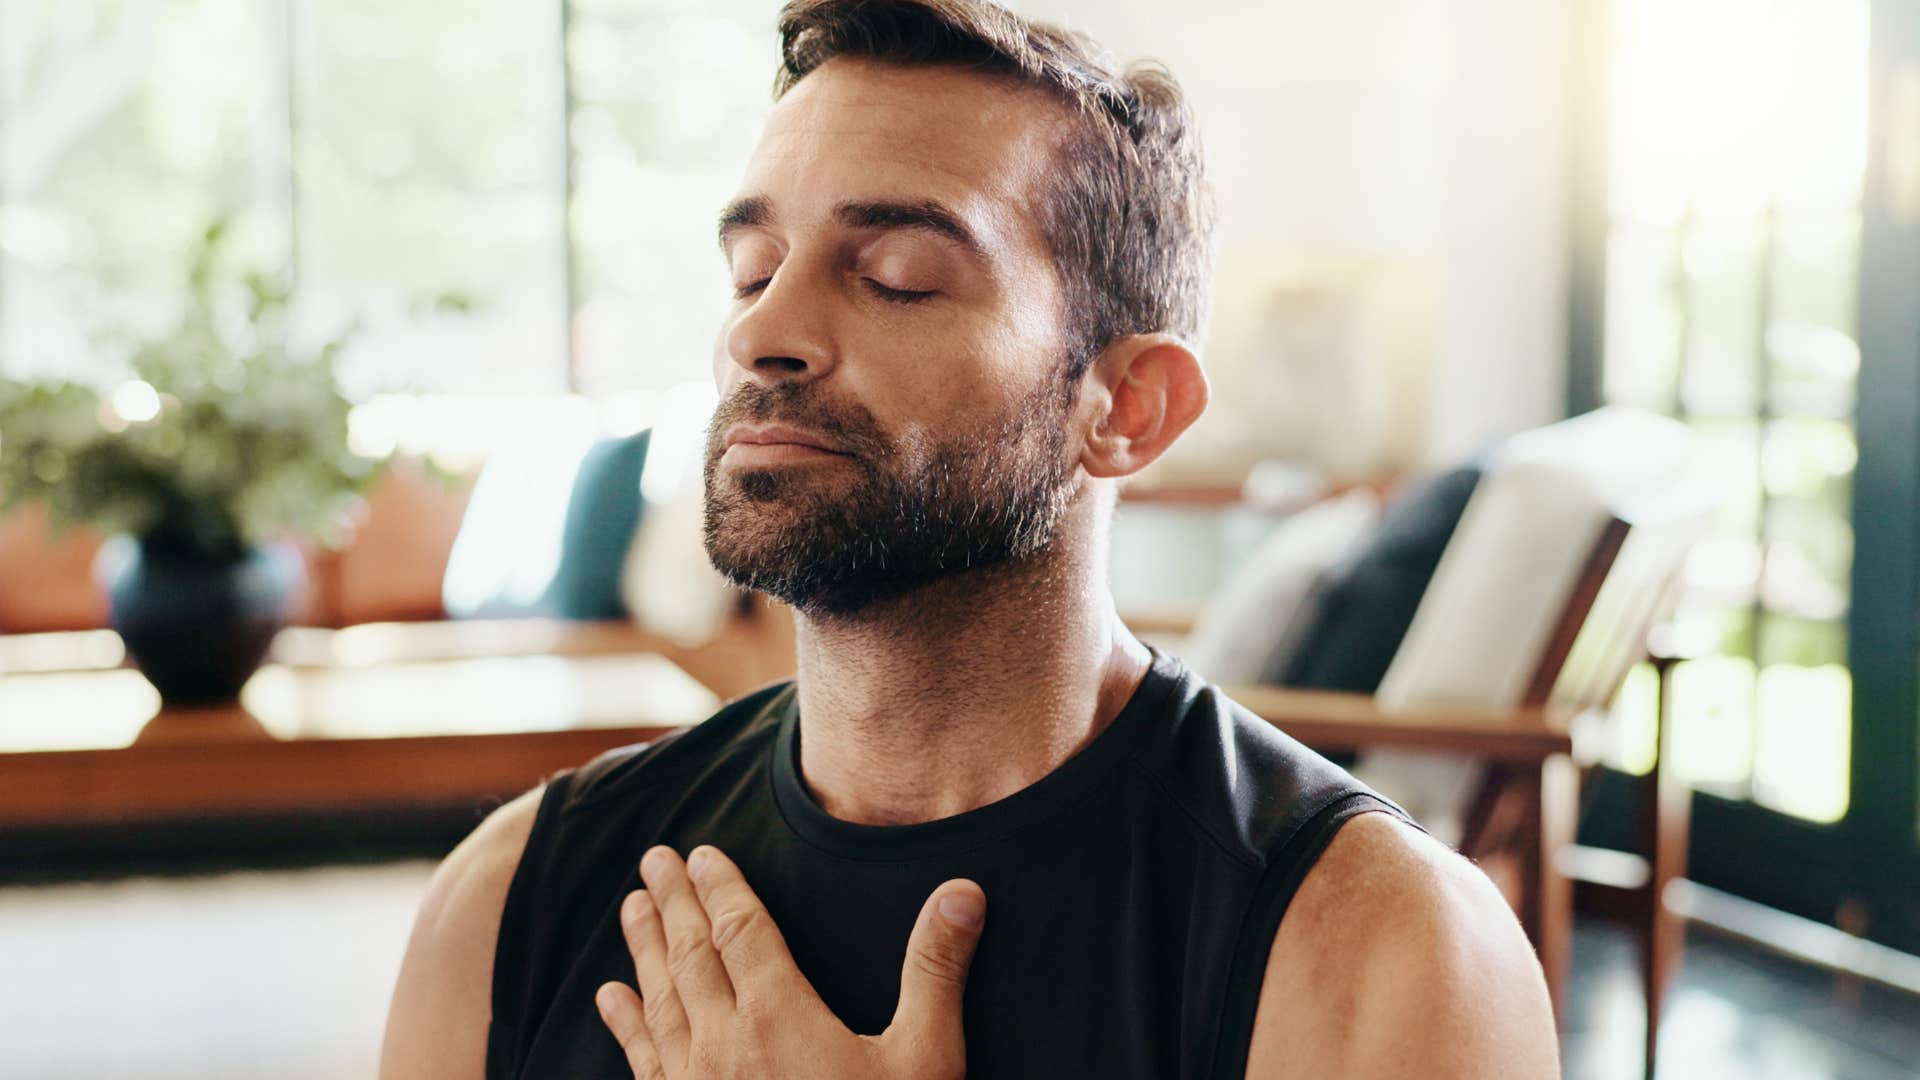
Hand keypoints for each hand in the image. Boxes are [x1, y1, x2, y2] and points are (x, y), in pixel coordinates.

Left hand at [596, 845, 986, 1078]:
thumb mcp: (926, 1058)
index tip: (701, 854)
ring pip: (659, 1000)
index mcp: (779, 1016)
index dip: (720, 887)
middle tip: (654, 859)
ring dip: (643, 948)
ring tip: (631, 907)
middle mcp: (724, 1045)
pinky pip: (643, 1062)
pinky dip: (625, 1023)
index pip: (740, 930)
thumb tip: (962, 892)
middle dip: (672, 902)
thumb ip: (935, 971)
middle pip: (688, 954)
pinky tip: (612, 998)